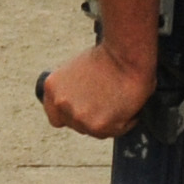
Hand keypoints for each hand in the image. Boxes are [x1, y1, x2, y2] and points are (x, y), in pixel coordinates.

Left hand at [40, 39, 154, 138]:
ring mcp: (78, 117)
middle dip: (91, 117)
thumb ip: (71, 90)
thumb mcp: (77, 69)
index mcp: (52, 88)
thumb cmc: (109, 56)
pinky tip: (131, 106)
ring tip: (122, 101)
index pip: (56, 116)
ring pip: (96, 131)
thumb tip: (80, 102)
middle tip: (108, 103)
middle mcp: (61, 104)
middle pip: (76, 125)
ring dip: (110, 121)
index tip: (86, 110)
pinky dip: (127, 122)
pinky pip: (116, 131)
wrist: (127, 52)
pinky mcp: (99, 126)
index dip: (72, 115)